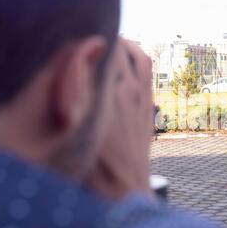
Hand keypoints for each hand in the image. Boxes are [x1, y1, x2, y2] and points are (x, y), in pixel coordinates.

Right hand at [91, 38, 153, 198]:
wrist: (124, 188)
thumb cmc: (96, 166)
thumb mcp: (77, 129)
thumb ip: (77, 96)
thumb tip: (77, 70)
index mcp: (107, 94)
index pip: (101, 52)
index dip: (90, 41)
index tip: (80, 39)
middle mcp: (128, 90)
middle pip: (118, 49)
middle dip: (105, 40)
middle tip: (92, 39)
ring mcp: (142, 96)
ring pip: (138, 56)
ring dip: (126, 44)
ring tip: (112, 41)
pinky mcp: (149, 105)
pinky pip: (148, 70)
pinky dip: (139, 56)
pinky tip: (129, 58)